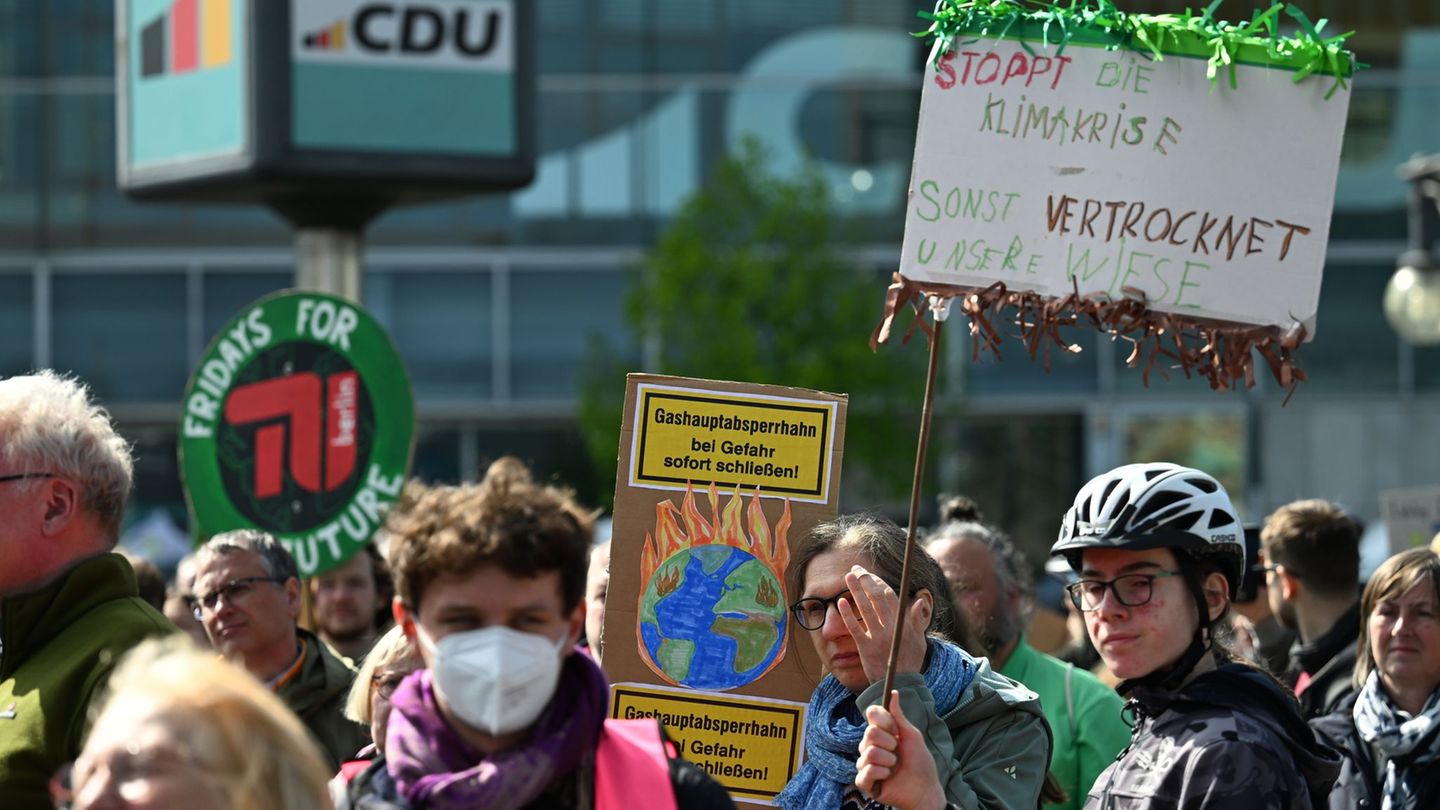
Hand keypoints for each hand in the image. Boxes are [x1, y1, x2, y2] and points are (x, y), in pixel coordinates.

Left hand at [839, 565, 929, 686]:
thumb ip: (918, 620)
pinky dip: (847, 615)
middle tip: (855, 569)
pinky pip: (855, 628)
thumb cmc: (911, 661)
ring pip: (865, 608)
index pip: (889, 595)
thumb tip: (918, 601)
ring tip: (847, 577)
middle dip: (865, 580)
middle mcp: (891, 627)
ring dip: (856, 591)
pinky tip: (840, 602)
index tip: (868, 573)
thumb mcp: (920, 640)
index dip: (877, 581)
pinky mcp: (866, 648)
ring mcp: (879, 637)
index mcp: (904, 622)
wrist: (902, 684)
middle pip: (876, 597)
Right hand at [856, 690, 947, 809]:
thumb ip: (899, 716)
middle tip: (898, 752)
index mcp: (880, 733)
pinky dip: (881, 774)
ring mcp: (865, 763)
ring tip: (895, 767)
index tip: (896, 729)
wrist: (924, 789)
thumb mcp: (912, 735)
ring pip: (869, 753)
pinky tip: (888, 778)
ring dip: (888, 761)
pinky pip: (865, 771)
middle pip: (869, 732)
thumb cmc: (920, 762)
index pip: (871, 714)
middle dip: (889, 743)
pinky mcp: (864, 781)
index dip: (884, 720)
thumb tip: (893, 693)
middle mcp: (870, 746)